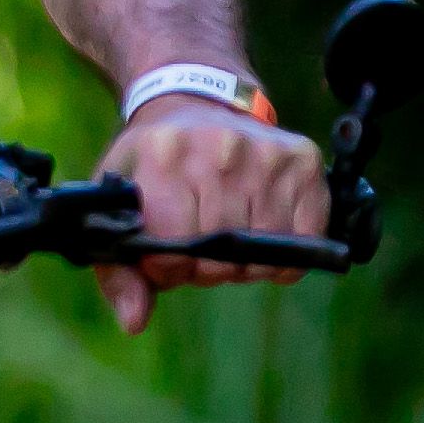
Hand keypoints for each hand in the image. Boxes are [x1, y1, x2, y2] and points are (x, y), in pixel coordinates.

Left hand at [87, 92, 328, 333]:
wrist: (197, 101)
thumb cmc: (153, 162)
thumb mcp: (119, 202)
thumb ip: (117, 269)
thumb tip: (134, 321)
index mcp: (163, 157)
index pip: (175, 249)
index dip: (171, 267)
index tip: (168, 256)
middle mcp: (219, 149)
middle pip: (223, 254)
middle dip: (208, 267)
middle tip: (200, 246)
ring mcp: (267, 153)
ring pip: (265, 251)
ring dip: (246, 263)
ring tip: (229, 236)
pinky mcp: (304, 160)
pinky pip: (305, 239)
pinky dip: (285, 254)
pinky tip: (263, 232)